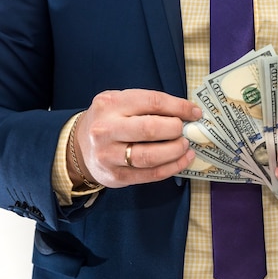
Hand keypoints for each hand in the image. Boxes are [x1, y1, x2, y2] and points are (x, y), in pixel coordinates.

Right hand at [69, 89, 201, 187]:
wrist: (80, 147)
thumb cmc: (111, 121)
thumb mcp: (123, 103)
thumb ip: (150, 105)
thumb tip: (189, 112)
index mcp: (111, 104)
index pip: (152, 102)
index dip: (179, 107)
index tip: (195, 113)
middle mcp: (106, 129)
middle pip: (150, 129)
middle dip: (175, 130)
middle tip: (185, 131)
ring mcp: (109, 155)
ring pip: (150, 156)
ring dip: (175, 151)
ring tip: (186, 146)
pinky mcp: (116, 176)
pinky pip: (150, 174)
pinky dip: (172, 168)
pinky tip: (183, 160)